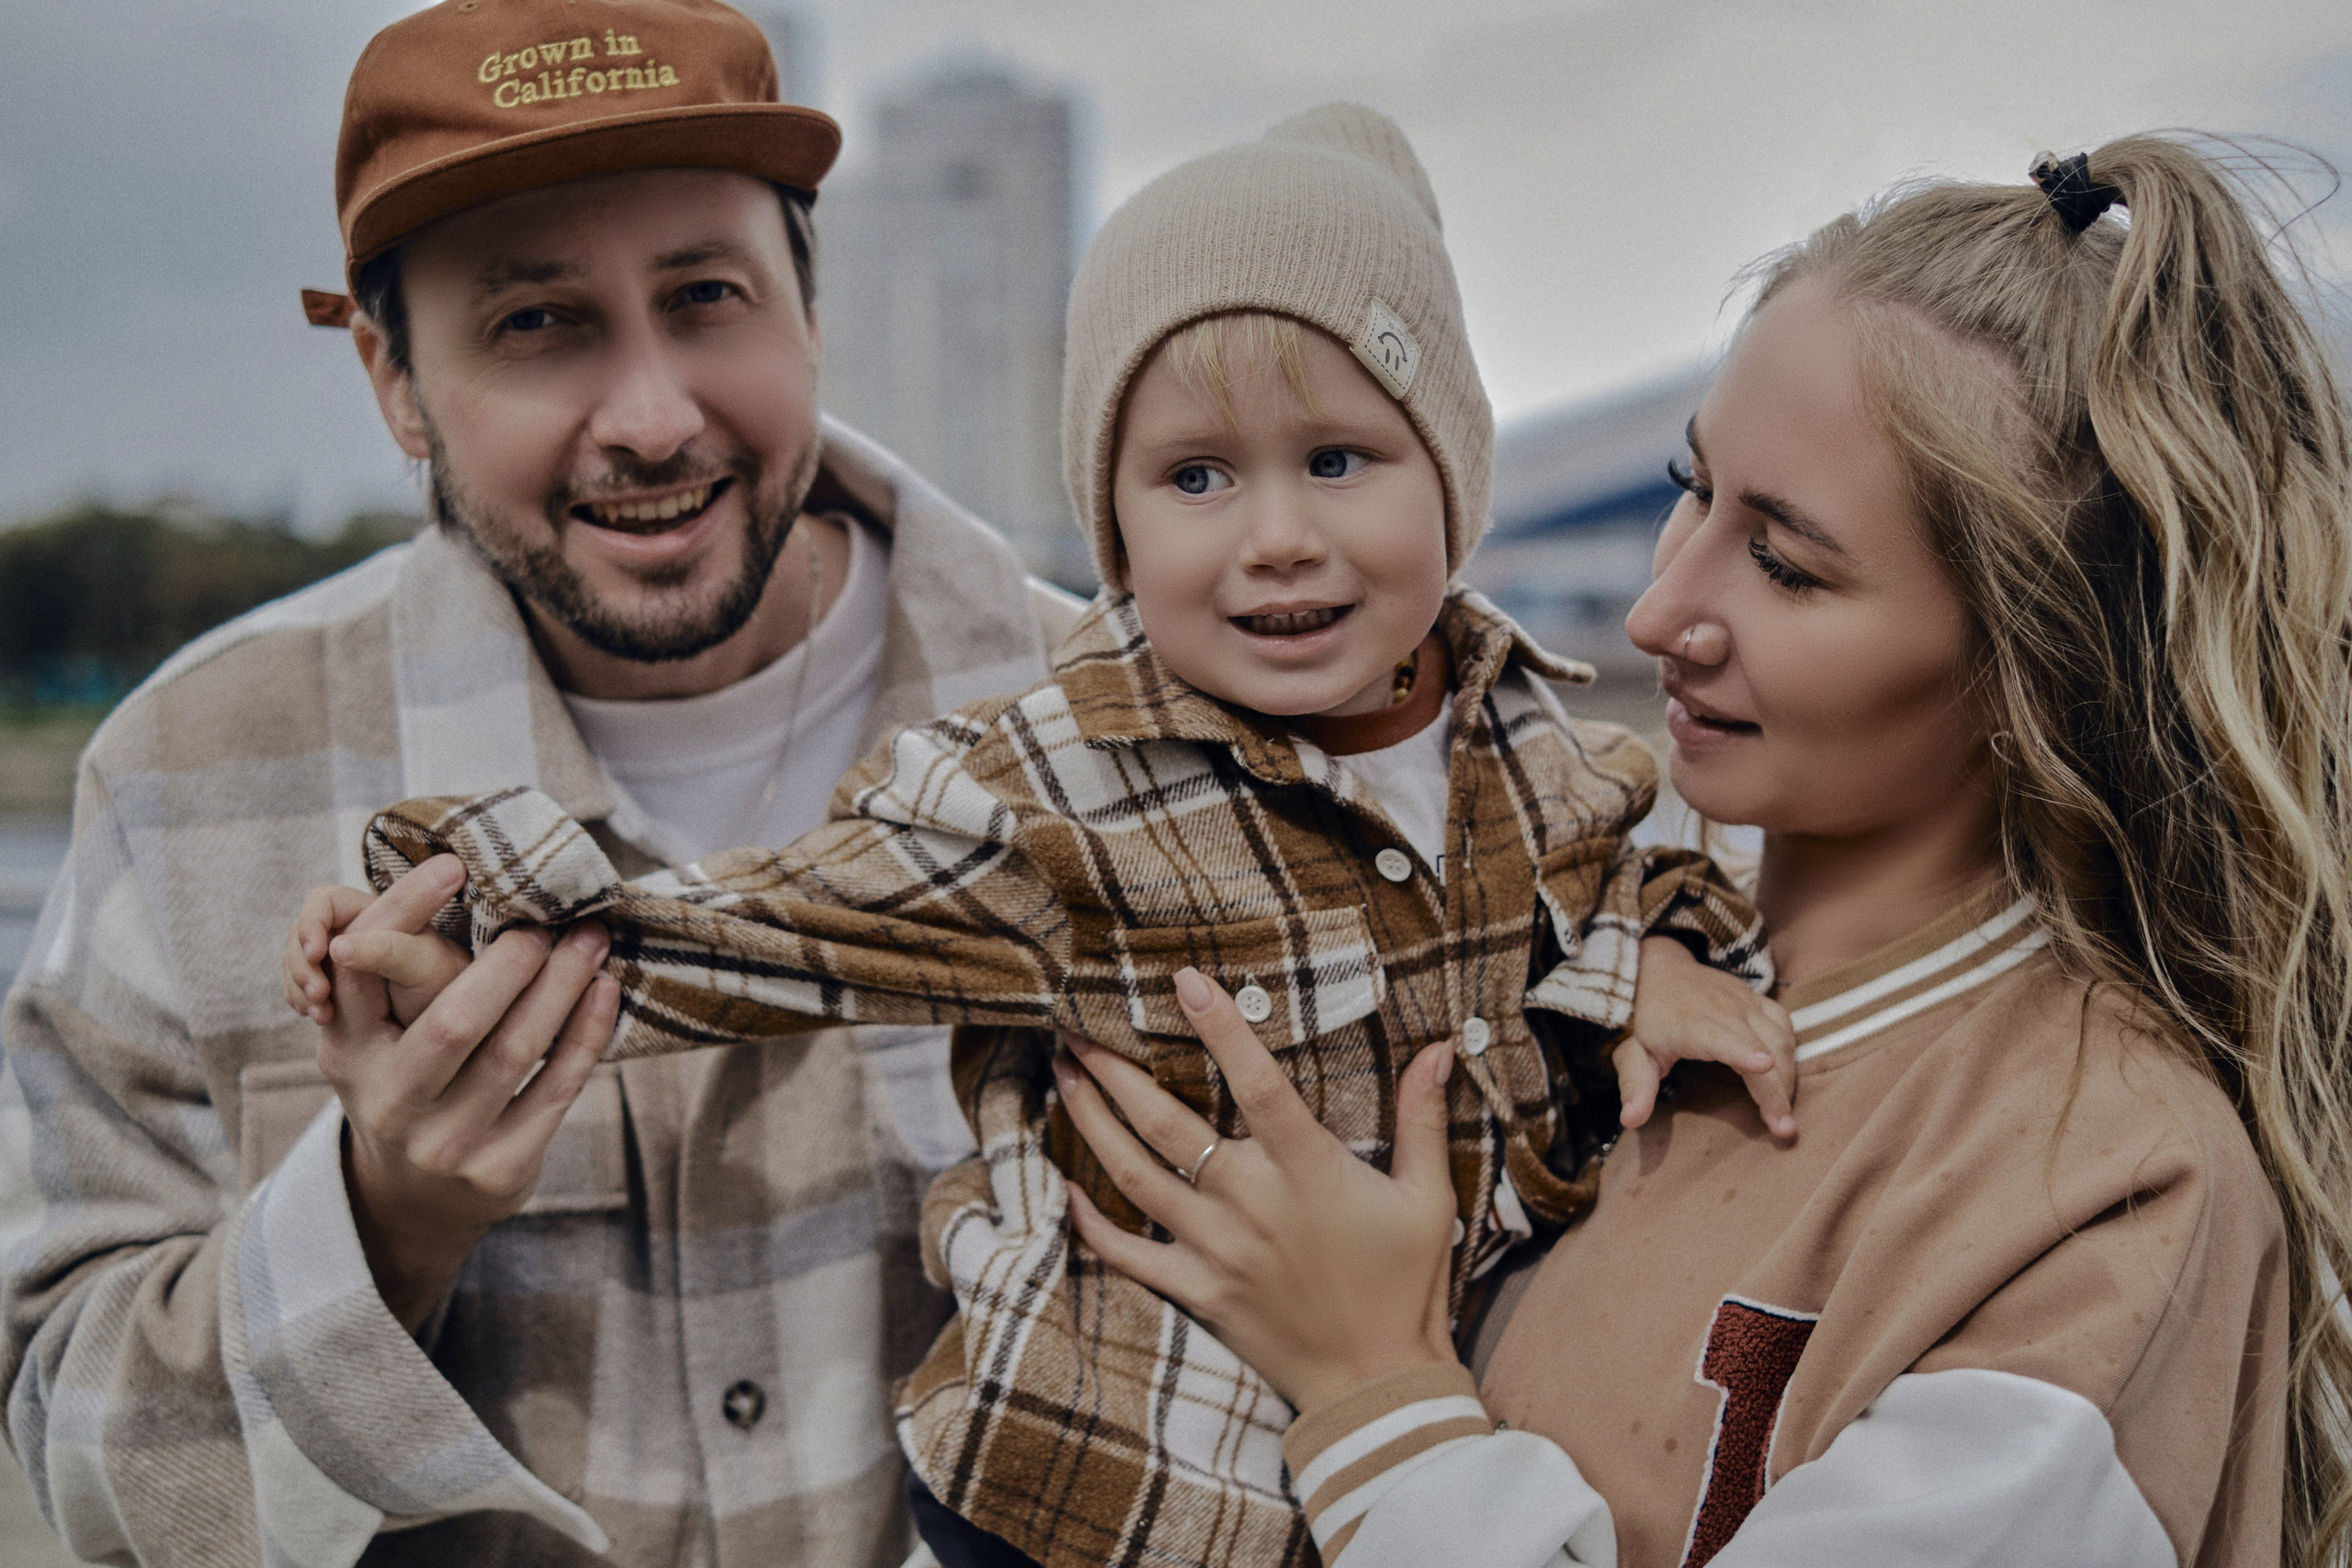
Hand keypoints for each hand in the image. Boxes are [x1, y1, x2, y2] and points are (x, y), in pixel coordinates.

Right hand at [283, 856, 469, 1027]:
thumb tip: (340, 947)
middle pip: (304, 932)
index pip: (324, 901)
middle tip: (318, 994)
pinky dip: (305, 1001)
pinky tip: (320, 1018)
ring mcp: (343, 956)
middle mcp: (357, 928)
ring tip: (321, 1014)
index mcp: (377, 909)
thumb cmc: (447, 988)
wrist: (458, 1023)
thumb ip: (388, 947)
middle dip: (301, 962)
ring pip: (299, 961)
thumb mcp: (421, 965)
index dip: (312, 923)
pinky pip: (301, 987)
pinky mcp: (336, 985)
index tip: (318, 954)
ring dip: (300, 985)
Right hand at [318, 858, 617, 1331]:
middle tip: (548, 920)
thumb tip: (443, 878)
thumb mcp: (372, 1040)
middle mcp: (389, 1103)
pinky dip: (586, 1034)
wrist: (415, 1202)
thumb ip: (387, 977)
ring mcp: (444, 1144)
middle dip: (509, 962)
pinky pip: (555, 1088)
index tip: (452, 866)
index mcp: (347, 1054)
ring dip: (562, 986)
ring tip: (591, 941)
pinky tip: (604, 992)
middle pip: (454, 1021)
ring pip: (515, 1051)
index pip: (363, 972)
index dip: (401, 915)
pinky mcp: (499, 1168)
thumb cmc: (406, 1085)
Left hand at [1057, 966, 1459, 1414]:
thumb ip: (1423, 1120)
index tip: (1185, 982)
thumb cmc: (1407, 1286)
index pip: (1257, 1083)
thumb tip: (1437, 1049)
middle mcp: (1251, 1203)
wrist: (1376, 1384)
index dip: (1221, 1030)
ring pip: (1135, 1175)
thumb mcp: (1429, 1200)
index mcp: (1307, 1171)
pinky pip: (1128, 1254)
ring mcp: (1216, 1249)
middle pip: (1166, 1123)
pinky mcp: (1198, 1290)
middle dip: (1116, 1070)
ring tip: (1063, 1077)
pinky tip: (1067, 1188)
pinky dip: (1091, 1222)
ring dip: (1091, 1122)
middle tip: (1078, 1028)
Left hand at [1618, 935, 1796, 1137]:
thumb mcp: (1632, 1054)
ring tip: (1784, 1113)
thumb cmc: (1647, 1021)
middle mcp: (1723, 1009)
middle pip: (1761, 1048)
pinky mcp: (1757, 999)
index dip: (1742, 1051)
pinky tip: (1785, 1078)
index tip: (1763, 1066)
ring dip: (1787, 1077)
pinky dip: (1790, 1052)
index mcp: (1690, 1024)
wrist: (1659, 971)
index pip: (1720, 1037)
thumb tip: (1630, 1120)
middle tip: (1784, 1129)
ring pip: (1779, 1039)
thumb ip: (1635, 1086)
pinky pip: (1784, 1024)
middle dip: (1776, 1089)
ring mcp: (1744, 1001)